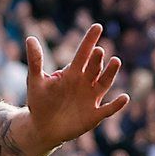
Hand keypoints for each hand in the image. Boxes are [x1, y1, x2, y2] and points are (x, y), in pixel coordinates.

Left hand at [24, 24, 129, 146]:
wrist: (42, 128)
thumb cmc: (40, 102)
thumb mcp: (35, 81)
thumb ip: (35, 61)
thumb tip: (30, 38)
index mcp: (72, 72)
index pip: (83, 53)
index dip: (89, 40)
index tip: (97, 26)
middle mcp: (85, 82)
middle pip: (94, 67)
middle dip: (96, 59)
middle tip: (98, 50)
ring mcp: (91, 98)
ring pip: (104, 83)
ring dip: (110, 73)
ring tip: (115, 61)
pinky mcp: (94, 115)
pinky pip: (108, 109)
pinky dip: (116, 105)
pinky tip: (124, 97)